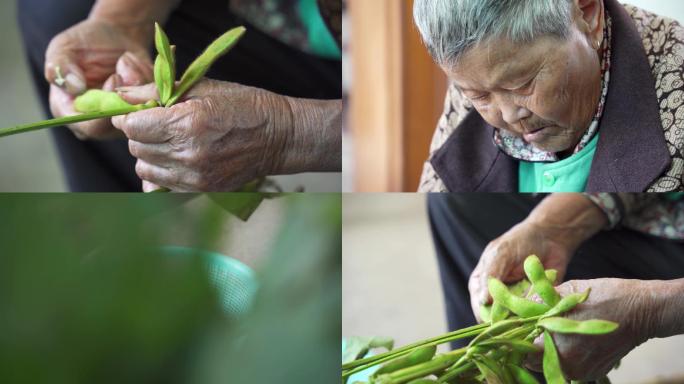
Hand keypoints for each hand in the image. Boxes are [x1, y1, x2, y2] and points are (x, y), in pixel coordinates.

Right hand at [45, 19, 153, 138]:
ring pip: (140, 113)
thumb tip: (74, 87)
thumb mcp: (63, 48)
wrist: (115, 35)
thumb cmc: (84, 44)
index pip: (89, 126)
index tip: (114, 78)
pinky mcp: (143, 111)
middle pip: (120, 123)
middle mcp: (96, 122)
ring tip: (126, 59)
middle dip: (128, 92)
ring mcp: (122, 119)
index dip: (105, 108)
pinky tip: (137, 64)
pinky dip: (150, 79)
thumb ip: (59, 67)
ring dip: (139, 81)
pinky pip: (155, 103)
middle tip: (124, 65)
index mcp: (68, 111)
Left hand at [112, 79, 294, 191]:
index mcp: (188, 123)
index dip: (130, 116)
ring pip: (145, 169)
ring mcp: (195, 177)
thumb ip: (159, 91)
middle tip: (158, 123)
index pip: (133, 126)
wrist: (280, 137)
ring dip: (150, 154)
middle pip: (136, 148)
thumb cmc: (246, 107)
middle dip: (140, 133)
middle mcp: (189, 154)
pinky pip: (162, 186)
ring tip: (169, 142)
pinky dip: (163, 172)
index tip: (137, 111)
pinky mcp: (201, 191)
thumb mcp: (204, 88)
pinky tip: (178, 159)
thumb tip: (123, 94)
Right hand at [468, 194, 607, 321]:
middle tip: (524, 311)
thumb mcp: (501, 254)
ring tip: (536, 301)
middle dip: (512, 318)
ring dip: (527, 315)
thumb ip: (490, 276)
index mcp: (481, 285)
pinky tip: (545, 301)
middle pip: (498, 320)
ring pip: (518, 321)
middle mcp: (497, 297)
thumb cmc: (521, 241)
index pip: (480, 309)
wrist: (551, 237)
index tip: (503, 319)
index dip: (489, 317)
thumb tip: (482, 301)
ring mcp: (516, 303)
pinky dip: (541, 312)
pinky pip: (536, 316)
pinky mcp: (535, 305)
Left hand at [526, 279, 661, 380]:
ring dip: (546, 350)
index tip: (516, 326)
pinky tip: (570, 337)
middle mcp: (568, 365)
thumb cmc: (606, 297)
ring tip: (551, 330)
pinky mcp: (592, 372)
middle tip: (533, 326)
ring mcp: (582, 371)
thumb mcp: (567, 291)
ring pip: (550, 364)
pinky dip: (564, 354)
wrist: (642, 310)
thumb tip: (519, 302)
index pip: (522, 349)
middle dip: (530, 344)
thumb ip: (539, 299)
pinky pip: (567, 366)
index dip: (516, 337)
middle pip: (534, 360)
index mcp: (559, 346)